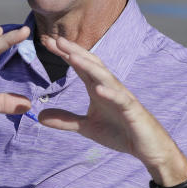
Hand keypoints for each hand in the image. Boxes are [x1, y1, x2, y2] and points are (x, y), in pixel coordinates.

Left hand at [37, 36, 186, 183]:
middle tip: (56, 39)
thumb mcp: (86, 127)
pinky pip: (121, 100)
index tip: (46, 42)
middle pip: (90, 64)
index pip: (79, 66)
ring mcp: (122, 97)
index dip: (64, 54)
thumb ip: (65, 120)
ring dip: (89, 66)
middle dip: (74, 51)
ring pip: (104, 77)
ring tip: (73, 57)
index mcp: (97, 88)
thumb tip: (39, 116)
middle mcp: (109, 87)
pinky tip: (98, 90)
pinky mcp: (132, 110)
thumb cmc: (120, 133)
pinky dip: (110, 94)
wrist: (147, 148)